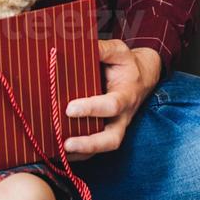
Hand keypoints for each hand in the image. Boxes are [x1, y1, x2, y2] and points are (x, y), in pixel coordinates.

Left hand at [62, 40, 160, 160]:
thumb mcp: (118, 51)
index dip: (92, 109)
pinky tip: (58, 152)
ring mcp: (114, 127)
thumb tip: (77, 45)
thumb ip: (102, 49)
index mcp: (126, 95)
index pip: (111, 106)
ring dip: (81, 153)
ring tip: (57, 152)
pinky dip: (77, 154)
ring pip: (101, 148)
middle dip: (89, 144)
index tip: (70, 108)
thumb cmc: (126, 64)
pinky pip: (93, 149)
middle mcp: (122, 117)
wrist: (142, 77)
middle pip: (112, 139)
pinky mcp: (104, 131)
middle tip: (66, 143)